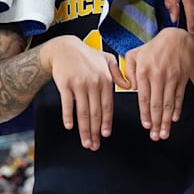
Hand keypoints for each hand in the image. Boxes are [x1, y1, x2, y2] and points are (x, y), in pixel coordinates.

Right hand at [41, 36, 126, 150]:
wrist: (64, 48)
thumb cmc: (86, 55)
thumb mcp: (106, 59)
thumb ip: (118, 73)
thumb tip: (129, 86)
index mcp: (105, 79)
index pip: (107, 106)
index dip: (106, 122)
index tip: (105, 134)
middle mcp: (93, 83)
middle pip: (95, 113)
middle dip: (95, 132)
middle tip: (94, 146)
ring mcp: (79, 84)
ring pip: (82, 112)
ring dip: (84, 130)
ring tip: (85, 142)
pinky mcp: (65, 84)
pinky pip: (67, 104)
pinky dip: (68, 116)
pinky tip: (70, 126)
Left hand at [123, 28, 189, 139]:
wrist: (177, 40)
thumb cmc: (153, 49)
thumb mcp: (134, 54)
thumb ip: (127, 70)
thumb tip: (131, 87)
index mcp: (144, 70)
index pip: (144, 97)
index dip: (145, 113)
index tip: (146, 125)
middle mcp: (158, 75)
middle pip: (157, 103)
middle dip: (156, 122)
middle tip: (155, 136)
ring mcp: (171, 77)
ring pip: (168, 103)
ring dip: (166, 120)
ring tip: (164, 133)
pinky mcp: (181, 79)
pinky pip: (179, 97)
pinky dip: (177, 109)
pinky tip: (174, 119)